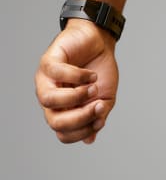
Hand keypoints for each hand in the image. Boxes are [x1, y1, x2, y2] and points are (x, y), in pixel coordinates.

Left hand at [35, 20, 118, 143]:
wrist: (100, 41)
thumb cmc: (100, 69)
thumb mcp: (106, 97)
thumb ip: (98, 115)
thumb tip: (90, 137)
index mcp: (63, 110)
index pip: (63, 133)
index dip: (82, 131)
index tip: (101, 118)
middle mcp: (51, 97)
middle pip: (53, 121)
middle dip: (79, 118)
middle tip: (98, 106)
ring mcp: (46, 80)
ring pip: (48, 100)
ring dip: (76, 97)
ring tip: (93, 88)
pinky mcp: (49, 60)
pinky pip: (56, 73)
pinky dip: (78, 76)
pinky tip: (90, 75)